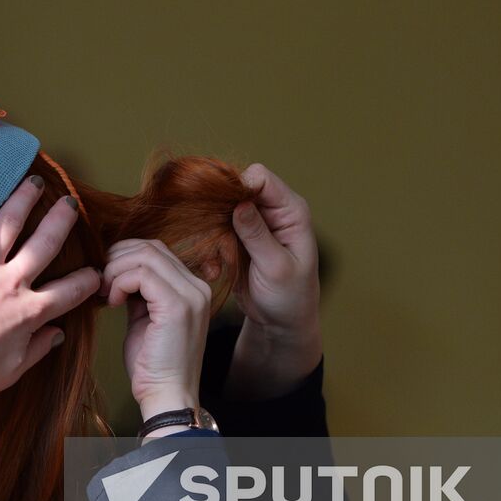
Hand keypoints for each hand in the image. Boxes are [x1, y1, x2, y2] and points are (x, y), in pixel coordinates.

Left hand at [0, 170, 100, 402]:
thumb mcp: (12, 371)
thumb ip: (38, 349)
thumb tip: (58, 334)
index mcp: (30, 312)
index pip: (70, 292)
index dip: (87, 281)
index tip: (96, 272)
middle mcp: (12, 282)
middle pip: (46, 243)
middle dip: (62, 221)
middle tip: (71, 204)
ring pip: (10, 222)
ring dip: (25, 198)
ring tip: (35, 181)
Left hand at [102, 239, 212, 421]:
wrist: (167, 396)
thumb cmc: (152, 364)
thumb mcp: (144, 318)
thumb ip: (138, 292)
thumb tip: (115, 269)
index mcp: (192, 288)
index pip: (156, 250)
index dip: (124, 256)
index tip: (105, 277)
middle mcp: (197, 286)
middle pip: (151, 246)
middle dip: (117, 258)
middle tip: (99, 282)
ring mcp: (191, 295)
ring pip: (145, 254)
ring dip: (116, 270)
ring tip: (105, 293)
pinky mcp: (177, 305)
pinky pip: (141, 274)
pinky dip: (119, 283)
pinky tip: (113, 303)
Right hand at [228, 163, 322, 398]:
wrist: (281, 322)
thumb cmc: (290, 296)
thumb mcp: (276, 268)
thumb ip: (258, 235)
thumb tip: (240, 203)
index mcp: (291, 211)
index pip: (260, 178)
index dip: (238, 187)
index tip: (223, 212)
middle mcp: (272, 211)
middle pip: (235, 189)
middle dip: (219, 213)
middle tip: (213, 242)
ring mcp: (253, 223)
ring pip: (220, 210)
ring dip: (211, 235)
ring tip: (215, 264)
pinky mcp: (237, 238)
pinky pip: (214, 231)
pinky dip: (209, 250)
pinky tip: (214, 271)